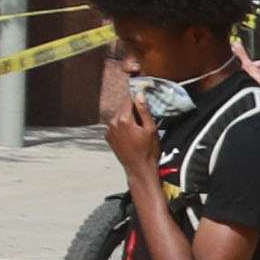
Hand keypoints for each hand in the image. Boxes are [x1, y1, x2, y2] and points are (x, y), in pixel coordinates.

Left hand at [99, 62, 162, 176]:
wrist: (138, 168)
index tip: (142, 90)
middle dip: (133, 105)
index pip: (128, 99)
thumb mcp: (151, 128)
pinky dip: (123, 124)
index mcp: (123, 119)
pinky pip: (116, 125)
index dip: (136, 94)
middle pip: (123, 106)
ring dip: (128, 115)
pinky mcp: (108, 137)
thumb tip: (139, 95)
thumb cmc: (148, 150)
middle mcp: (112, 123)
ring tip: (140, 122)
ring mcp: (109, 131)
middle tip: (145, 108)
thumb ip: (144, 110)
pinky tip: (133, 131)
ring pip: (119, 115)